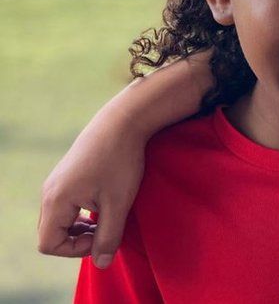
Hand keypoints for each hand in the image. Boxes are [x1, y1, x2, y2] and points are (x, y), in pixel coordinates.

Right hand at [38, 113, 144, 267]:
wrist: (122, 122)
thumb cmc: (121, 162)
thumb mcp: (119, 204)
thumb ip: (109, 236)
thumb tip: (102, 264)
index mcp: (56, 200)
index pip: (49, 244)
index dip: (76, 249)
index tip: (104, 235)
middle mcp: (49, 192)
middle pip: (52, 233)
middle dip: (79, 239)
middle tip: (108, 226)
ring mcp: (56, 182)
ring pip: (59, 219)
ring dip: (82, 226)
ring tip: (108, 216)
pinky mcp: (66, 175)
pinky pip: (66, 205)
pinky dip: (82, 212)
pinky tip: (105, 203)